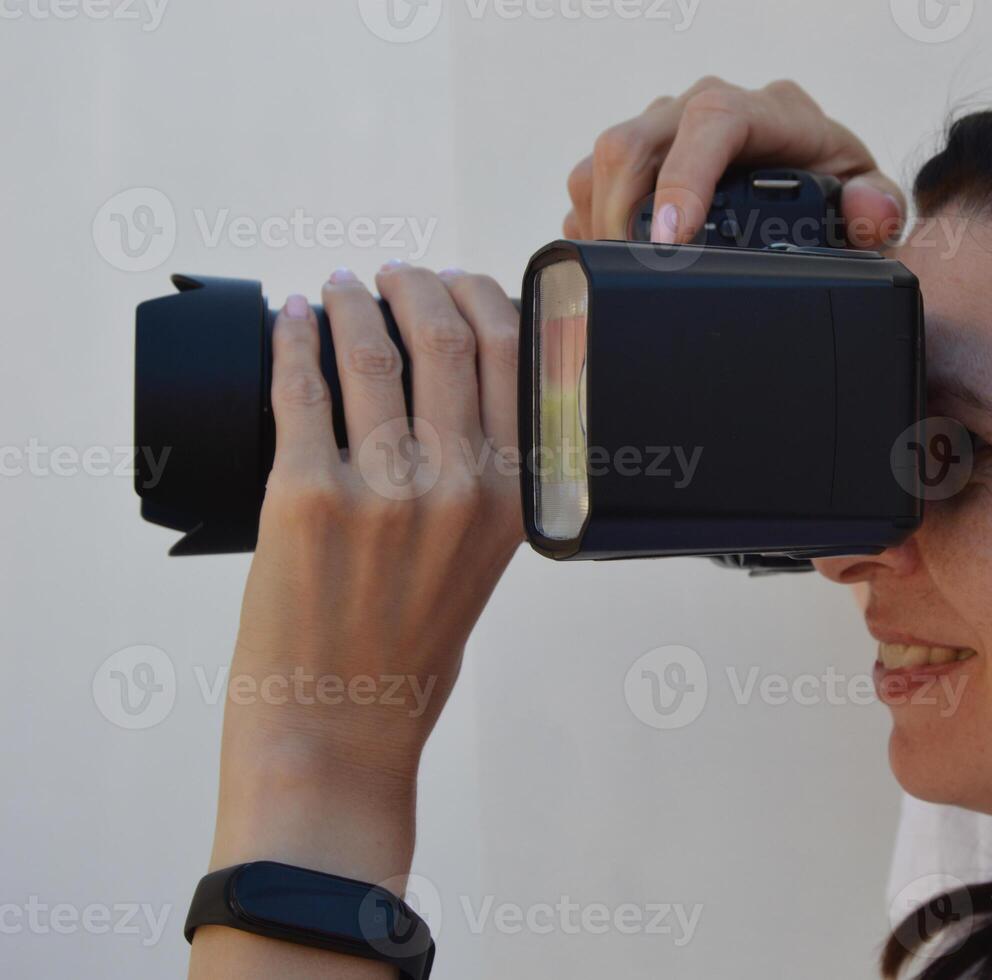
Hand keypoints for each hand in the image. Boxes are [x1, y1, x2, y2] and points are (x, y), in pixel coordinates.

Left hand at [190, 263, 520, 978]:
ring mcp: (385, 489)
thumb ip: (483, 482)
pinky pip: (301, 388)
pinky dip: (294, 339)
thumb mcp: (480, 561)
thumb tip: (450, 393)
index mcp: (515, 496)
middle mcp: (462, 485)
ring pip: (373, 348)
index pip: (518, 356)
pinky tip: (291, 321)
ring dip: (349, 302)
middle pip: (448, 335)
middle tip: (389, 277)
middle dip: (414, 285)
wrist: (339, 731)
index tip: (453, 283)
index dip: (482, 297)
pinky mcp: (306, 497)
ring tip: (336, 291)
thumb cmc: (405, 655)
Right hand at [563, 76, 905, 247]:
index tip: (673, 236)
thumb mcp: (869, 205)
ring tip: (627, 272)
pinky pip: (592, 179)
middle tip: (639, 276)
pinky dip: (594, 222)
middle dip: (627, 216)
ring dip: (605, 221)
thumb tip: (867, 209)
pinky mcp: (640, 153)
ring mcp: (670, 127)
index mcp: (774, 113)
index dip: (685, 174)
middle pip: (638, 139)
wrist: (818, 192)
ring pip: (606, 159)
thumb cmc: (838, 196)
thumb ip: (876, 210)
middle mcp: (713, 107)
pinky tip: (618, 258)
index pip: (715, 118)